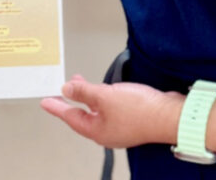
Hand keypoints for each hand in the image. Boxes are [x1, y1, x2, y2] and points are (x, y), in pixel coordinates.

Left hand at [41, 75, 183, 149]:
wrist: (170, 115)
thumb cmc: (141, 111)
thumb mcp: (104, 96)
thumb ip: (83, 91)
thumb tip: (67, 89)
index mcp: (97, 131)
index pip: (70, 117)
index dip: (57, 106)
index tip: (45, 102)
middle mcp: (107, 132)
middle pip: (82, 115)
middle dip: (72, 100)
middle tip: (61, 91)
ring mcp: (120, 126)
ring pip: (97, 111)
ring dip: (87, 97)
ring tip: (80, 83)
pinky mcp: (131, 119)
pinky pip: (109, 109)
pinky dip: (102, 98)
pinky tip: (104, 90)